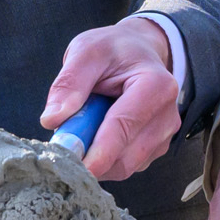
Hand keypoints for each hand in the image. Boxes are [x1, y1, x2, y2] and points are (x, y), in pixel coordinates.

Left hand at [42, 19, 181, 180]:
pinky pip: (125, 165)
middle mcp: (167, 115)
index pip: (124, 128)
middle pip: (126, 157)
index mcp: (156, 86)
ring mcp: (164, 135)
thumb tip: (51, 120)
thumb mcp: (86, 52)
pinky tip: (97, 133)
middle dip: (91, 158)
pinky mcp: (156, 148)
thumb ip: (69, 83)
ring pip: (124, 166)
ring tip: (85, 124)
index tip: (75, 170)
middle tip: (64, 141)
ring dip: (96, 157)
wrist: (138, 51)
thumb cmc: (113, 49)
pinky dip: (105, 158)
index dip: (99, 153)